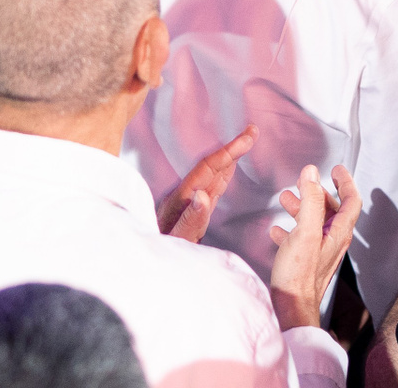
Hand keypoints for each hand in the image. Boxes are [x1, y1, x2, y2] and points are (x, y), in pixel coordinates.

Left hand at [157, 125, 257, 242]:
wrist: (145, 265)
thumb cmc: (160, 253)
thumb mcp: (175, 242)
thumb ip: (190, 220)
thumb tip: (203, 195)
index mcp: (181, 200)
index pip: (207, 169)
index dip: (228, 152)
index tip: (248, 138)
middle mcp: (184, 197)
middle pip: (211, 166)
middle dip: (232, 148)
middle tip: (252, 130)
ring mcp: (187, 203)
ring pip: (212, 174)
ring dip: (229, 157)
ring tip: (245, 142)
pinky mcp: (191, 211)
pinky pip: (211, 186)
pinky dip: (223, 173)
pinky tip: (228, 169)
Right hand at [268, 164, 360, 329]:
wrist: (292, 308)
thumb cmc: (299, 274)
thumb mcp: (305, 231)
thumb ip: (310, 200)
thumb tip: (312, 174)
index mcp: (338, 233)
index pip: (351, 201)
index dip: (345, 182)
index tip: (336, 169)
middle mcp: (333, 242)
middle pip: (332, 210)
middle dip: (316, 193)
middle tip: (304, 183)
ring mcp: (321, 252)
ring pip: (315, 223)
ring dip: (302, 208)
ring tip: (285, 200)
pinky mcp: (307, 262)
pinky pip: (302, 239)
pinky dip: (291, 228)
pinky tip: (277, 230)